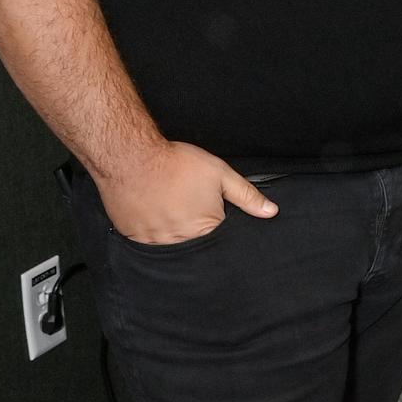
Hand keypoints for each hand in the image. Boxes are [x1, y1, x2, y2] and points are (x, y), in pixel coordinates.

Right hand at [95, 139, 275, 244]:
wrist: (131, 156)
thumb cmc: (176, 164)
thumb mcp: (220, 174)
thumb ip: (246, 196)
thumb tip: (270, 212)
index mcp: (205, 230)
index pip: (218, 241)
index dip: (214, 225)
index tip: (205, 210)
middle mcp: (180, 241)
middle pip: (193, 245)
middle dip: (193, 229)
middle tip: (183, 204)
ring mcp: (155, 241)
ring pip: (169, 245)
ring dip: (171, 231)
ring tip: (167, 206)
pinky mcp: (133, 236)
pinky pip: (146, 242)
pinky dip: (151, 231)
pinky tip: (151, 212)